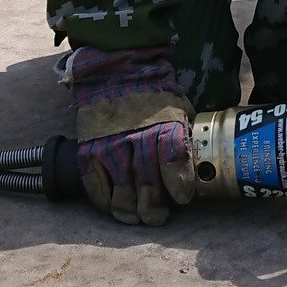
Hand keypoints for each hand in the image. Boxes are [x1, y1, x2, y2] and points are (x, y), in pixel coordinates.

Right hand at [67, 47, 196, 225]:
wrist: (114, 68)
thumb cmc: (152, 91)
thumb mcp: (178, 107)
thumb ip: (184, 135)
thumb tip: (197, 161)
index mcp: (164, 127)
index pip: (175, 166)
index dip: (180, 188)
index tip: (182, 199)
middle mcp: (137, 140)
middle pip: (149, 189)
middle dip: (155, 210)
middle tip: (158, 217)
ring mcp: (110, 147)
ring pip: (122, 196)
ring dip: (130, 213)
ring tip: (136, 217)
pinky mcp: (88, 151)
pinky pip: (96, 187)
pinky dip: (105, 202)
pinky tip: (113, 205)